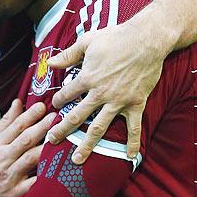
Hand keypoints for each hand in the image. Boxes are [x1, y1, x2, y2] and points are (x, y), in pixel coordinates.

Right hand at [0, 99, 54, 196]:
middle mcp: (3, 158)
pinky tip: (56, 169)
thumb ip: (6, 121)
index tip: (42, 106)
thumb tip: (18, 102)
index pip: (16, 126)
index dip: (30, 115)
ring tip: (60, 139)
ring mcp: (10, 176)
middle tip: (55, 118)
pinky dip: (43, 177)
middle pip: (25, 140)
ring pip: (30, 159)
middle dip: (41, 127)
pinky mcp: (15, 192)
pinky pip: (32, 184)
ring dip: (45, 149)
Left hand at [46, 21, 165, 162]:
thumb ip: (68, 55)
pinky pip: (133, 127)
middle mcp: (99, 93)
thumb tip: (50, 63)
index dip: (57, 101)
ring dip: (87, 145)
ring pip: (98, 128)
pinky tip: (129, 157)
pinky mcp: (135, 104)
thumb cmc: (116, 37)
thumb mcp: (87, 41)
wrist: (146, 40)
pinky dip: (131, 143)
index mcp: (87, 77)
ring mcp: (118, 102)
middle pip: (76, 116)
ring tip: (77, 159)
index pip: (66, 94)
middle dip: (61, 130)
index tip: (54, 107)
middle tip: (51, 141)